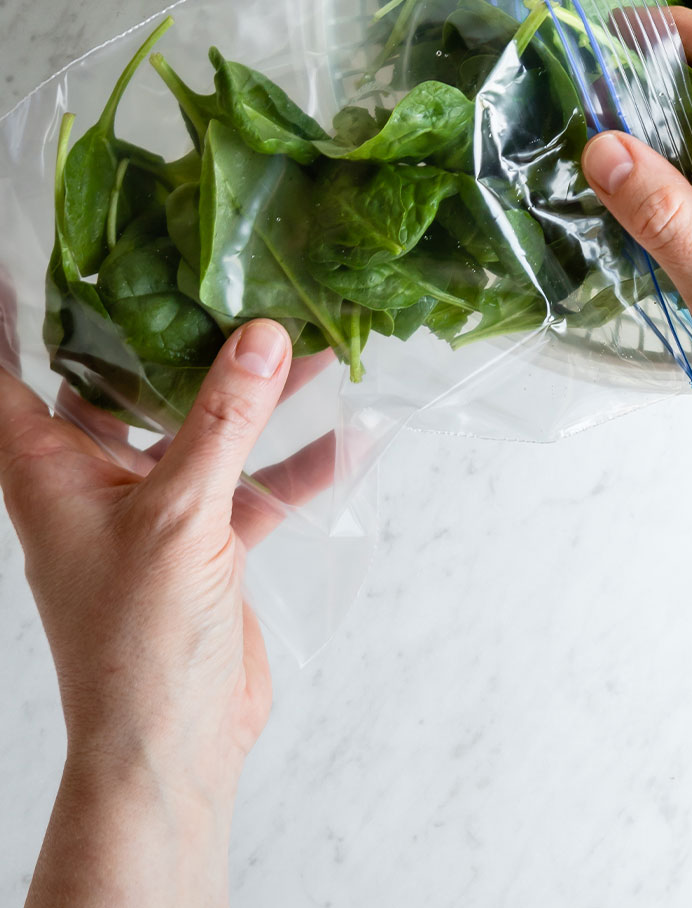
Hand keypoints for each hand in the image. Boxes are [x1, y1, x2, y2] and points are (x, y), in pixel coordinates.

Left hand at [0, 316, 333, 905]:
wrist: (173, 746)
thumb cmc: (137, 643)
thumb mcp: (179, 516)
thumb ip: (221, 422)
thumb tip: (261, 334)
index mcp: (51, 469)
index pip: (13, 374)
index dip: (18, 316)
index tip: (39, 258)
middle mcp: (95, 480)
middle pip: (128, 384)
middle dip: (175, 334)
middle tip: (221, 274)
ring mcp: (154, 509)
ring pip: (202, 428)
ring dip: (255, 395)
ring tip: (313, 342)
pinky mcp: (206, 541)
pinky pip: (252, 484)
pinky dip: (294, 463)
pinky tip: (345, 438)